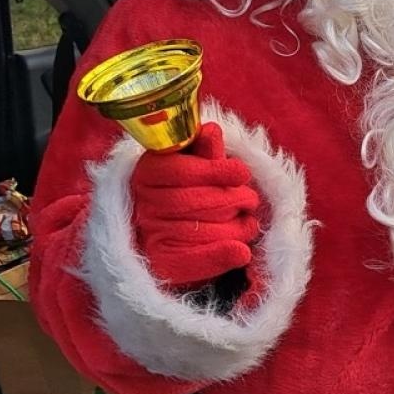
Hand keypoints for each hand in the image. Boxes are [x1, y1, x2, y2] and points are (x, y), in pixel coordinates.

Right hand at [130, 123, 260, 286]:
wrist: (164, 231)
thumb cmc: (188, 189)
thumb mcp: (195, 164)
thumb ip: (204, 150)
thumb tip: (212, 130)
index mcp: (148, 171)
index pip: (181, 171)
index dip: (215, 171)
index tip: (242, 173)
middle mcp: (142, 204)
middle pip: (195, 201)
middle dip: (232, 199)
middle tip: (250, 199)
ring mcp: (149, 235)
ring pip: (202, 231)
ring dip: (236, 227)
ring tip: (247, 221)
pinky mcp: (161, 263)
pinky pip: (195, 261)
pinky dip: (222, 255)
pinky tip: (242, 251)